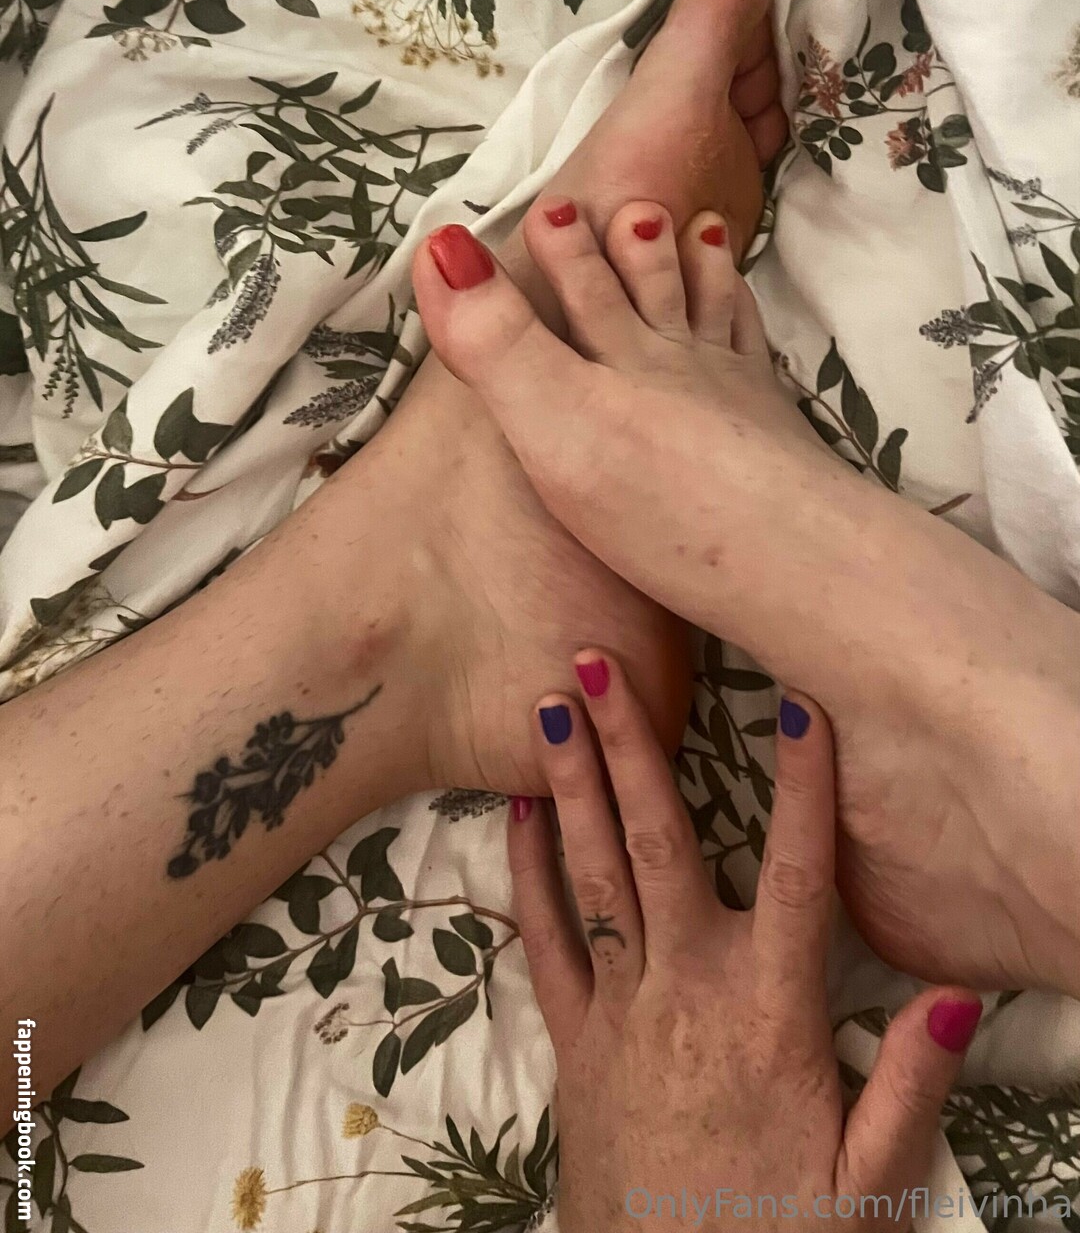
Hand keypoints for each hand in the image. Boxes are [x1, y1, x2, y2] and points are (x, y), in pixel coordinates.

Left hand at [509, 657, 981, 1231]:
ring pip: (593, 872)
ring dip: (571, 781)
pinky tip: (516, 811)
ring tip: (549, 702)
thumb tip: (958, 992)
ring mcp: (620, 1009)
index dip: (802, 786)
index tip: (801, 702)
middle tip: (598, 657)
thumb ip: (912, 1084)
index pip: (798, 876)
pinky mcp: (574, 1040)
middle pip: (659, 841)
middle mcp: (686, 988)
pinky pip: (542, 939)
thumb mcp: (870, 1183)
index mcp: (770, 1010)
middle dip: (630, 742)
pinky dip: (526, 870)